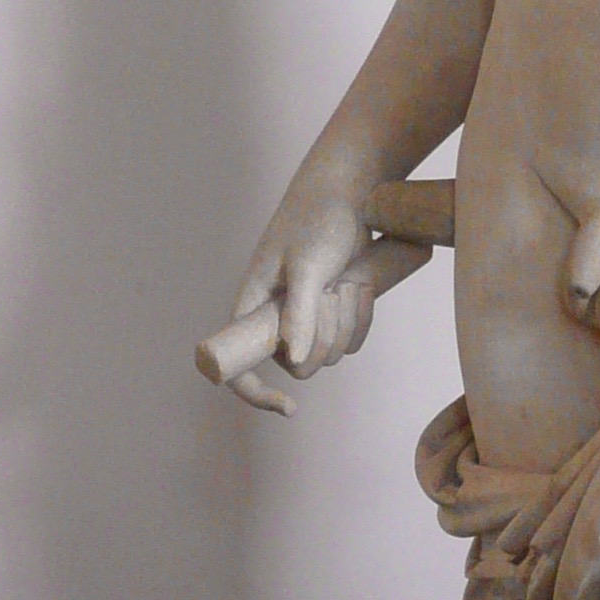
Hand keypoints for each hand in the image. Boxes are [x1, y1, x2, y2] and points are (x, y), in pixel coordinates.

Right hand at [227, 180, 376, 409]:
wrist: (351, 192)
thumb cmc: (318, 220)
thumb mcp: (308, 264)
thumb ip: (299, 312)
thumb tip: (294, 360)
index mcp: (253, 305)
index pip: (237, 365)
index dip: (255, 393)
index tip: (289, 407)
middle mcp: (275, 316)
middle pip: (301, 364)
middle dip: (326, 334)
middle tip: (333, 291)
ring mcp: (306, 316)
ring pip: (331, 352)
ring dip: (347, 320)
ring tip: (346, 278)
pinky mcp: (332, 311)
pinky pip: (351, 338)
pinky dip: (362, 317)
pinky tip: (361, 284)